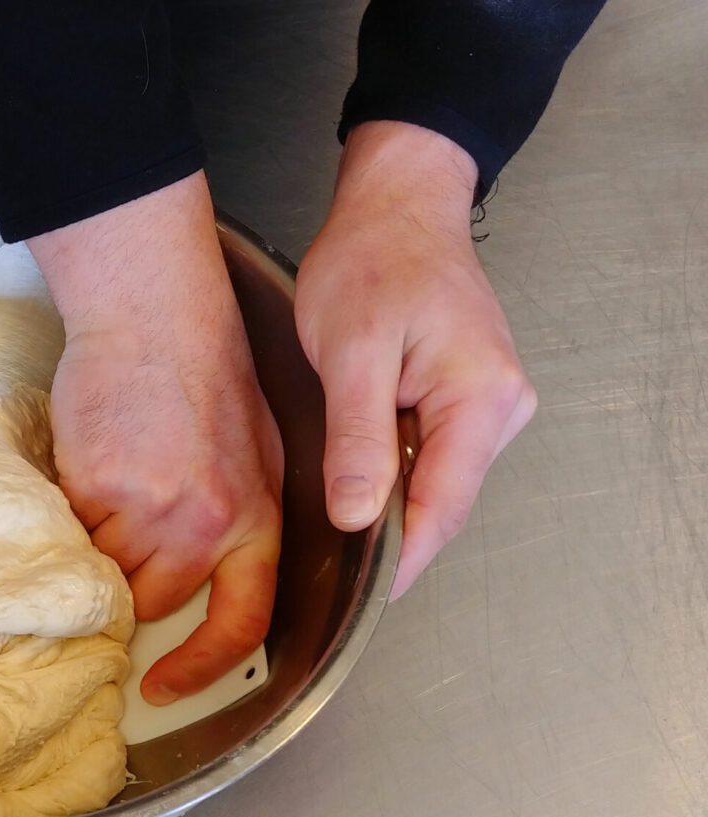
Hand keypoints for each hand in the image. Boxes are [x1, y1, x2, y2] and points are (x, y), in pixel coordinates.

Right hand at [27, 171, 283, 702]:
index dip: (202, 667)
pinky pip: (69, 532)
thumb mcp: (250, 454)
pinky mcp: (99, 488)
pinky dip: (65, 513)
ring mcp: (152, 509)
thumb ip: (230, 521)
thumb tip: (193, 581)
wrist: (157, 314)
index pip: (242, 622)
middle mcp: (208, 524)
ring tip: (100, 488)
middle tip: (110, 539)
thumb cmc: (203, 375)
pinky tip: (82, 468)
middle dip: (124, 582)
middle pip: (151, 603)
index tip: (163, 686)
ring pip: (102, 571)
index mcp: (254, 519)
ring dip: (90, 544)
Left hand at [295, 121, 536, 596]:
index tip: (359, 597)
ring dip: (391, 503)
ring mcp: (490, 405)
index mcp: (482, 400)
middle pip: (444, 503)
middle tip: (329, 564)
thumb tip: (361, 516)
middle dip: (391, 537)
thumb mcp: (350, 352)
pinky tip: (355, 472)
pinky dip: (395, 473)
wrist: (396, 207)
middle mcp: (501, 408)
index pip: (444, 510)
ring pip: (436, 482)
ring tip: (332, 514)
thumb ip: (358, 438)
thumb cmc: (372, 261)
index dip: (401, 560)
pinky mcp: (467, 399)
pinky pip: (432, 456)